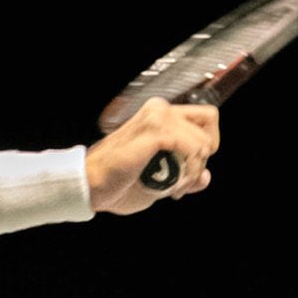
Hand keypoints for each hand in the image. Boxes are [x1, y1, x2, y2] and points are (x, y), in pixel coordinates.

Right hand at [87, 97, 220, 213]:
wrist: (90, 186)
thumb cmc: (116, 183)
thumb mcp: (158, 181)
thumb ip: (184, 176)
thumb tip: (205, 177)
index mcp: (157, 115)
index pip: (206, 117)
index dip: (206, 144)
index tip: (189, 168)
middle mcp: (159, 109)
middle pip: (208, 126)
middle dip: (202, 159)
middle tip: (183, 180)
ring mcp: (157, 117)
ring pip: (203, 142)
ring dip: (193, 171)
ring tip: (173, 188)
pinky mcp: (155, 131)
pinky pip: (193, 149)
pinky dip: (188, 172)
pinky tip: (172, 188)